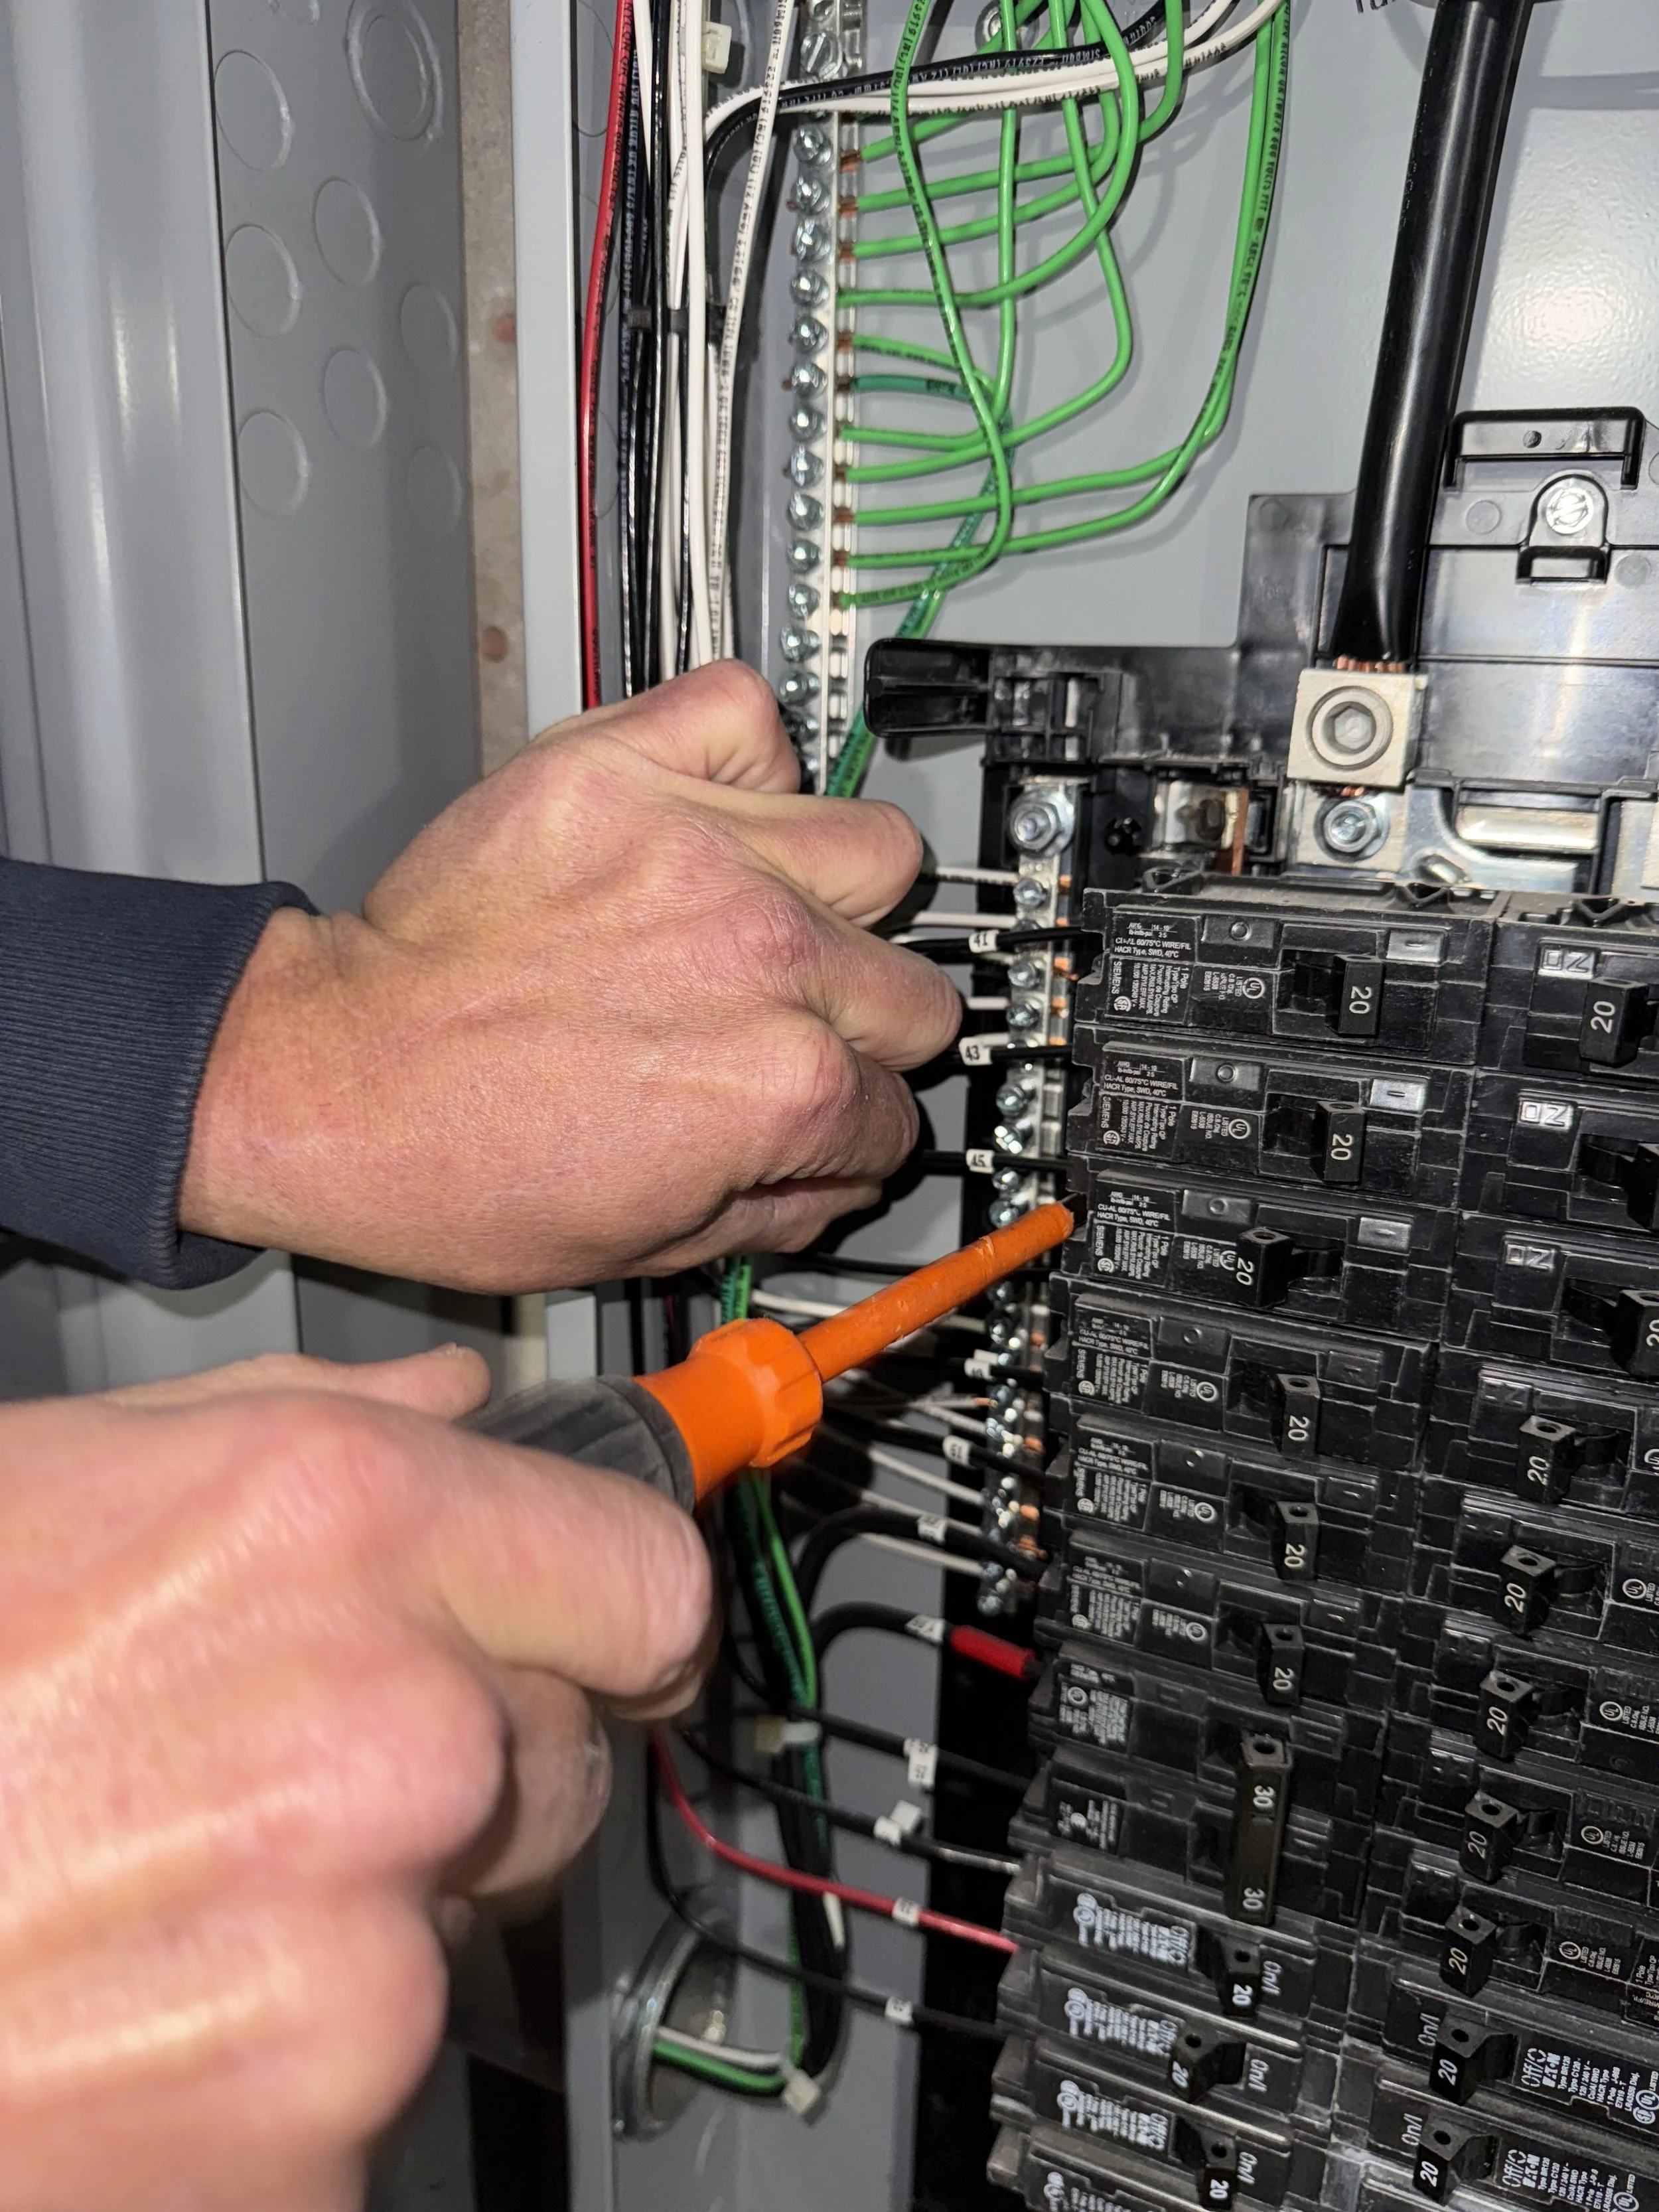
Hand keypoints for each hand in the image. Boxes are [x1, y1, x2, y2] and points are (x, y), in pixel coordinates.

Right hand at [0, 1349, 711, 2211]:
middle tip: (286, 1774)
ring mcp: (363, 1955)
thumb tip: (463, 1408)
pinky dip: (283, 2062)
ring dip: (359, 1913)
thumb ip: (306, 1420)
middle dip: (469, 1764)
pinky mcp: (316, 2145)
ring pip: (461, 1925)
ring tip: (164, 1891)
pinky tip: (138, 2008)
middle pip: (569, 1758)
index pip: (643, 1577)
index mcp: (344, 1529)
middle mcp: (394, 1730)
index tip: (584, 1635)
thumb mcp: (67, 1471)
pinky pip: (368, 2081)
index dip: (607, 1608)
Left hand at [180, 664, 960, 1290]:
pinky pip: (749, 713)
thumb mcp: (644, 1248)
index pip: (897, 1105)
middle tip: (791, 1021)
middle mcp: (763, 957)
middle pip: (915, 988)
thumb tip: (837, 1173)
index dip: (849, 1122)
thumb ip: (775, 1208)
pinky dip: (742, 754)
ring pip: (876, 846)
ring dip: (834, 891)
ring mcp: (699, 851)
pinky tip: (709, 812)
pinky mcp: (619, 769)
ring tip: (764, 909)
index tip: (807, 1105)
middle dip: (861, 1024)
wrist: (330, 1082)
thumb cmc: (456, 1167)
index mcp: (781, 1088)